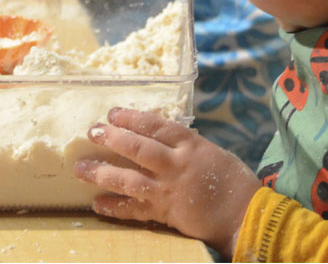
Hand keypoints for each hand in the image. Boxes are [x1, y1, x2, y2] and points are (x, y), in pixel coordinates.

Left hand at [75, 108, 259, 259]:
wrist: (246, 215)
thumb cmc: (230, 178)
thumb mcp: (208, 149)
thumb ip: (181, 142)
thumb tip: (152, 131)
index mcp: (189, 144)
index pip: (155, 125)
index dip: (131, 117)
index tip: (111, 113)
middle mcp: (176, 165)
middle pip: (138, 149)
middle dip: (112, 139)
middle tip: (92, 132)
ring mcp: (169, 191)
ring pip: (130, 180)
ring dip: (103, 174)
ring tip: (81, 169)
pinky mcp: (167, 214)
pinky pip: (136, 211)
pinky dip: (116, 207)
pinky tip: (97, 204)